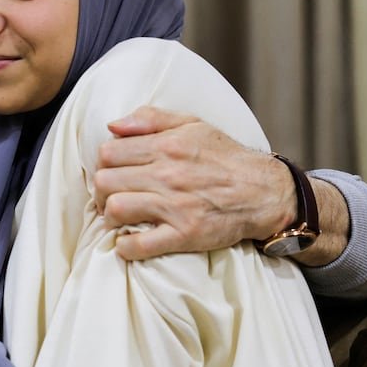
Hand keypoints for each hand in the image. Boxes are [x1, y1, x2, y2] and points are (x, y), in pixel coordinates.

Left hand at [93, 107, 294, 260]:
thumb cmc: (224, 157)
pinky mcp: (185, 235)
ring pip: (116, 209)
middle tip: (110, 196)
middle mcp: (168, 175)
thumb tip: (113, 125)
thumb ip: (151, 119)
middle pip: (105, 181)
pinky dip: (125, 248)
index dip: (104, 163)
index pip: (108, 153)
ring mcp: (175, 206)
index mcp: (166, 146)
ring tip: (118, 217)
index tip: (112, 171)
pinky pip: (140, 245)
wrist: (264, 191)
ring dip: (109, 217)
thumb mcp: (192, 124)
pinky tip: (128, 243)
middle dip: (101, 190)